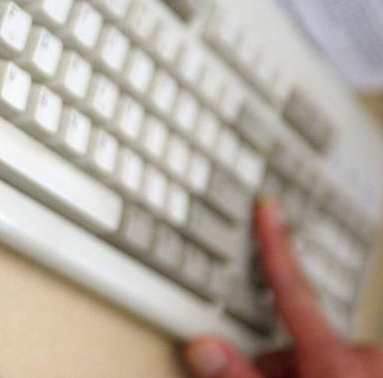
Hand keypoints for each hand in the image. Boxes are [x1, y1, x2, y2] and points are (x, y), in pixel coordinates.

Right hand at [184, 199, 382, 377]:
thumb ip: (236, 374)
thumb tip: (203, 346)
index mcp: (334, 357)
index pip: (292, 287)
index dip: (274, 243)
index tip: (268, 207)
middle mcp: (363, 357)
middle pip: (297, 337)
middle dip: (276, 361)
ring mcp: (377, 369)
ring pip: (317, 354)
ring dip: (298, 373)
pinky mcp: (379, 375)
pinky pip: (340, 367)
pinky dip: (320, 376)